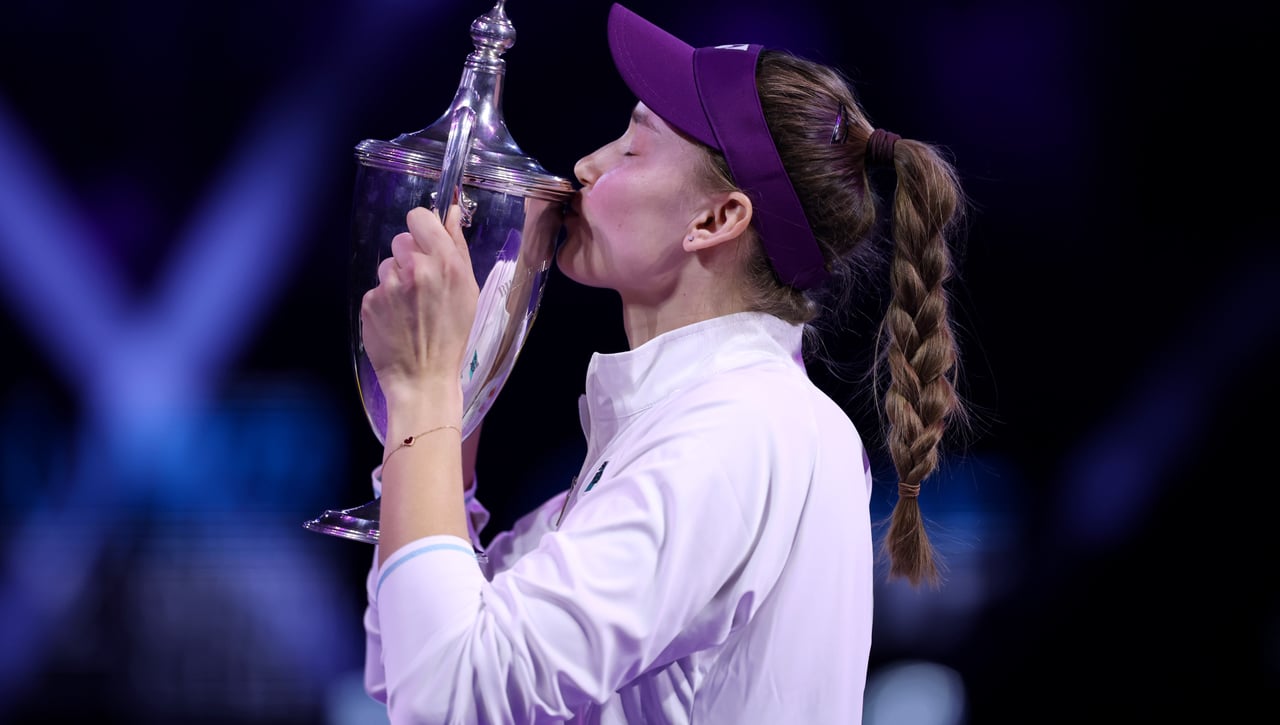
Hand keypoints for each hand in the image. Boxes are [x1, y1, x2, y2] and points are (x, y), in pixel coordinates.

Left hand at [360, 205, 478, 405]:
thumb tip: (452, 213)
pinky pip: (376, 288)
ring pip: (387, 265)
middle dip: (410, 257)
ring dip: (396, 280)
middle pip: (402, 239)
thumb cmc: (451, 335)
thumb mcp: (468, 290)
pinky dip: (384, 301)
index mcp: (445, 263)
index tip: (425, 242)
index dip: (422, 228)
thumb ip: (457, 247)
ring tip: (410, 308)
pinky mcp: (370, 301)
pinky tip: (397, 320)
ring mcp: (389, 285)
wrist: (423, 377)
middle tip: (421, 285)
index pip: (419, 217)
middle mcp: (416, 268)